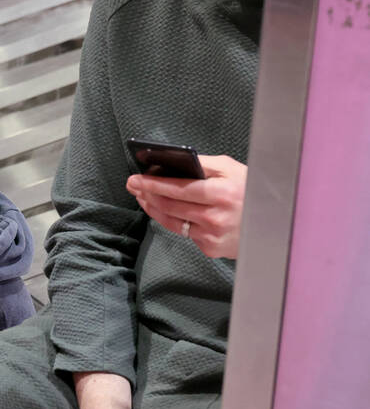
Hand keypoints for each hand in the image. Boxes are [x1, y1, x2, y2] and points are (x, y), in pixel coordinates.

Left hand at [125, 154, 246, 258]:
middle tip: (133, 185)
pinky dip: (171, 220)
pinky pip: (184, 232)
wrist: (274, 223)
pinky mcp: (211, 248)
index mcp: (223, 194)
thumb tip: (173, 160)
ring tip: (142, 197)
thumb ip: (203, 165)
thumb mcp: (232, 170)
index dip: (153, 184)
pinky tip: (162, 210)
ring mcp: (212, 236)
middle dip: (147, 194)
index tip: (135, 179)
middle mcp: (216, 217)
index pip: (178, 189)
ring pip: (171, 221)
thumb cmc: (252, 191)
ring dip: (153, 208)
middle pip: (170, 206)